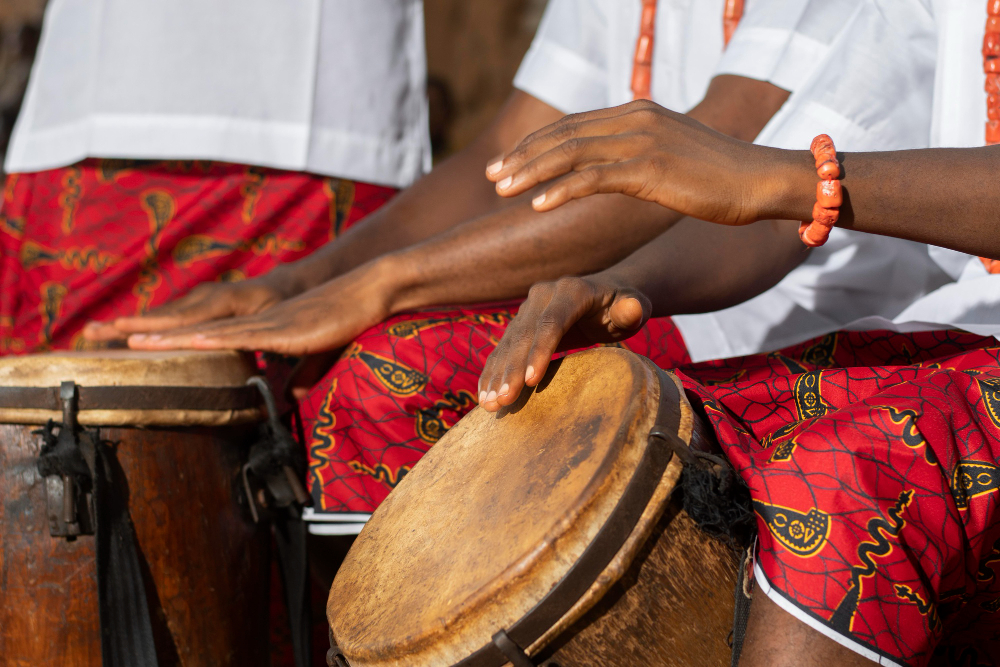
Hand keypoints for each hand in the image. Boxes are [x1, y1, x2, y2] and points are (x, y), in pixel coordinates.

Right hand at [83, 271, 296, 341]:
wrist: (284, 283)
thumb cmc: (286, 308)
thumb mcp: (283, 327)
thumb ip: (278, 351)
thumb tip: (276, 384)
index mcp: (226, 303)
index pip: (189, 321)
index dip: (160, 332)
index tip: (132, 340)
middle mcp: (206, 297)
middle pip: (162, 315)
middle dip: (127, 325)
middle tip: (93, 332)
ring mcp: (197, 298)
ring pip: (158, 314)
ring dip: (125, 323)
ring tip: (91, 332)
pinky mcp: (193, 302)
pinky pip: (164, 314)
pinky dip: (140, 322)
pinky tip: (117, 332)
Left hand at [125, 265, 391, 355]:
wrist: (369, 292)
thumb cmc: (345, 320)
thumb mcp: (316, 355)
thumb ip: (302, 376)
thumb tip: (292, 398)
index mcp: (255, 328)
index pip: (201, 335)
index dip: (166, 339)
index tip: (130, 344)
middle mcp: (251, 321)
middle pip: (190, 328)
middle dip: (146, 332)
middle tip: (102, 336)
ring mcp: (264, 323)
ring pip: (207, 331)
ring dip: (168, 336)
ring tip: (128, 340)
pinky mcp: (282, 329)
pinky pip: (239, 336)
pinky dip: (209, 340)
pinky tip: (184, 343)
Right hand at [477, 276, 648, 411]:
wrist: (605, 292)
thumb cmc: (623, 304)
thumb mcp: (634, 304)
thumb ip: (633, 308)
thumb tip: (632, 309)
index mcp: (571, 291)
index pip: (552, 322)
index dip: (540, 351)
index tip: (530, 381)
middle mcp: (543, 295)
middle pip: (524, 335)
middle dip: (511, 370)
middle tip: (503, 400)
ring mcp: (528, 308)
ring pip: (508, 343)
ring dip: (496, 374)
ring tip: (489, 404)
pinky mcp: (521, 323)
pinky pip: (503, 349)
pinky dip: (493, 372)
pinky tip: (484, 395)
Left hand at [485, 99, 793, 224]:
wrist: (761, 180)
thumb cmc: (719, 178)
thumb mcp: (672, 155)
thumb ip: (637, 154)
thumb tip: (609, 169)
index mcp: (638, 112)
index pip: (573, 124)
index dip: (536, 143)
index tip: (507, 162)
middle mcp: (636, 119)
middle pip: (564, 134)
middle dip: (523, 155)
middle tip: (492, 175)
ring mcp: (643, 141)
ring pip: (571, 153)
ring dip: (531, 172)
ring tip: (502, 190)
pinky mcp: (651, 169)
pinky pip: (594, 178)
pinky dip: (561, 191)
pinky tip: (536, 206)